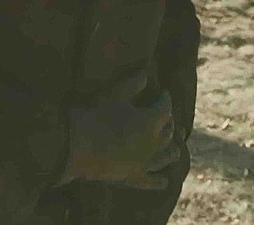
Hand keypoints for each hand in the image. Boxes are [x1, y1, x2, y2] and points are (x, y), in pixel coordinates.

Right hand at [62, 72, 179, 189]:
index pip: (165, 107)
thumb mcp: (113, 95)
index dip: (165, 99)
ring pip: (166, 157)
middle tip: (168, 117)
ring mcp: (146, 163)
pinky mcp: (135, 178)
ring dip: (172, 151)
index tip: (164, 93)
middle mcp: (154, 143)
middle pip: (168, 132)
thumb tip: (145, 74)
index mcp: (151, 121)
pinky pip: (153, 181)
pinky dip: (160, 180)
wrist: (77, 146)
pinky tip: (165, 180)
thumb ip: (132, 85)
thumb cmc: (95, 116)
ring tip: (176, 148)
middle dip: (169, 123)